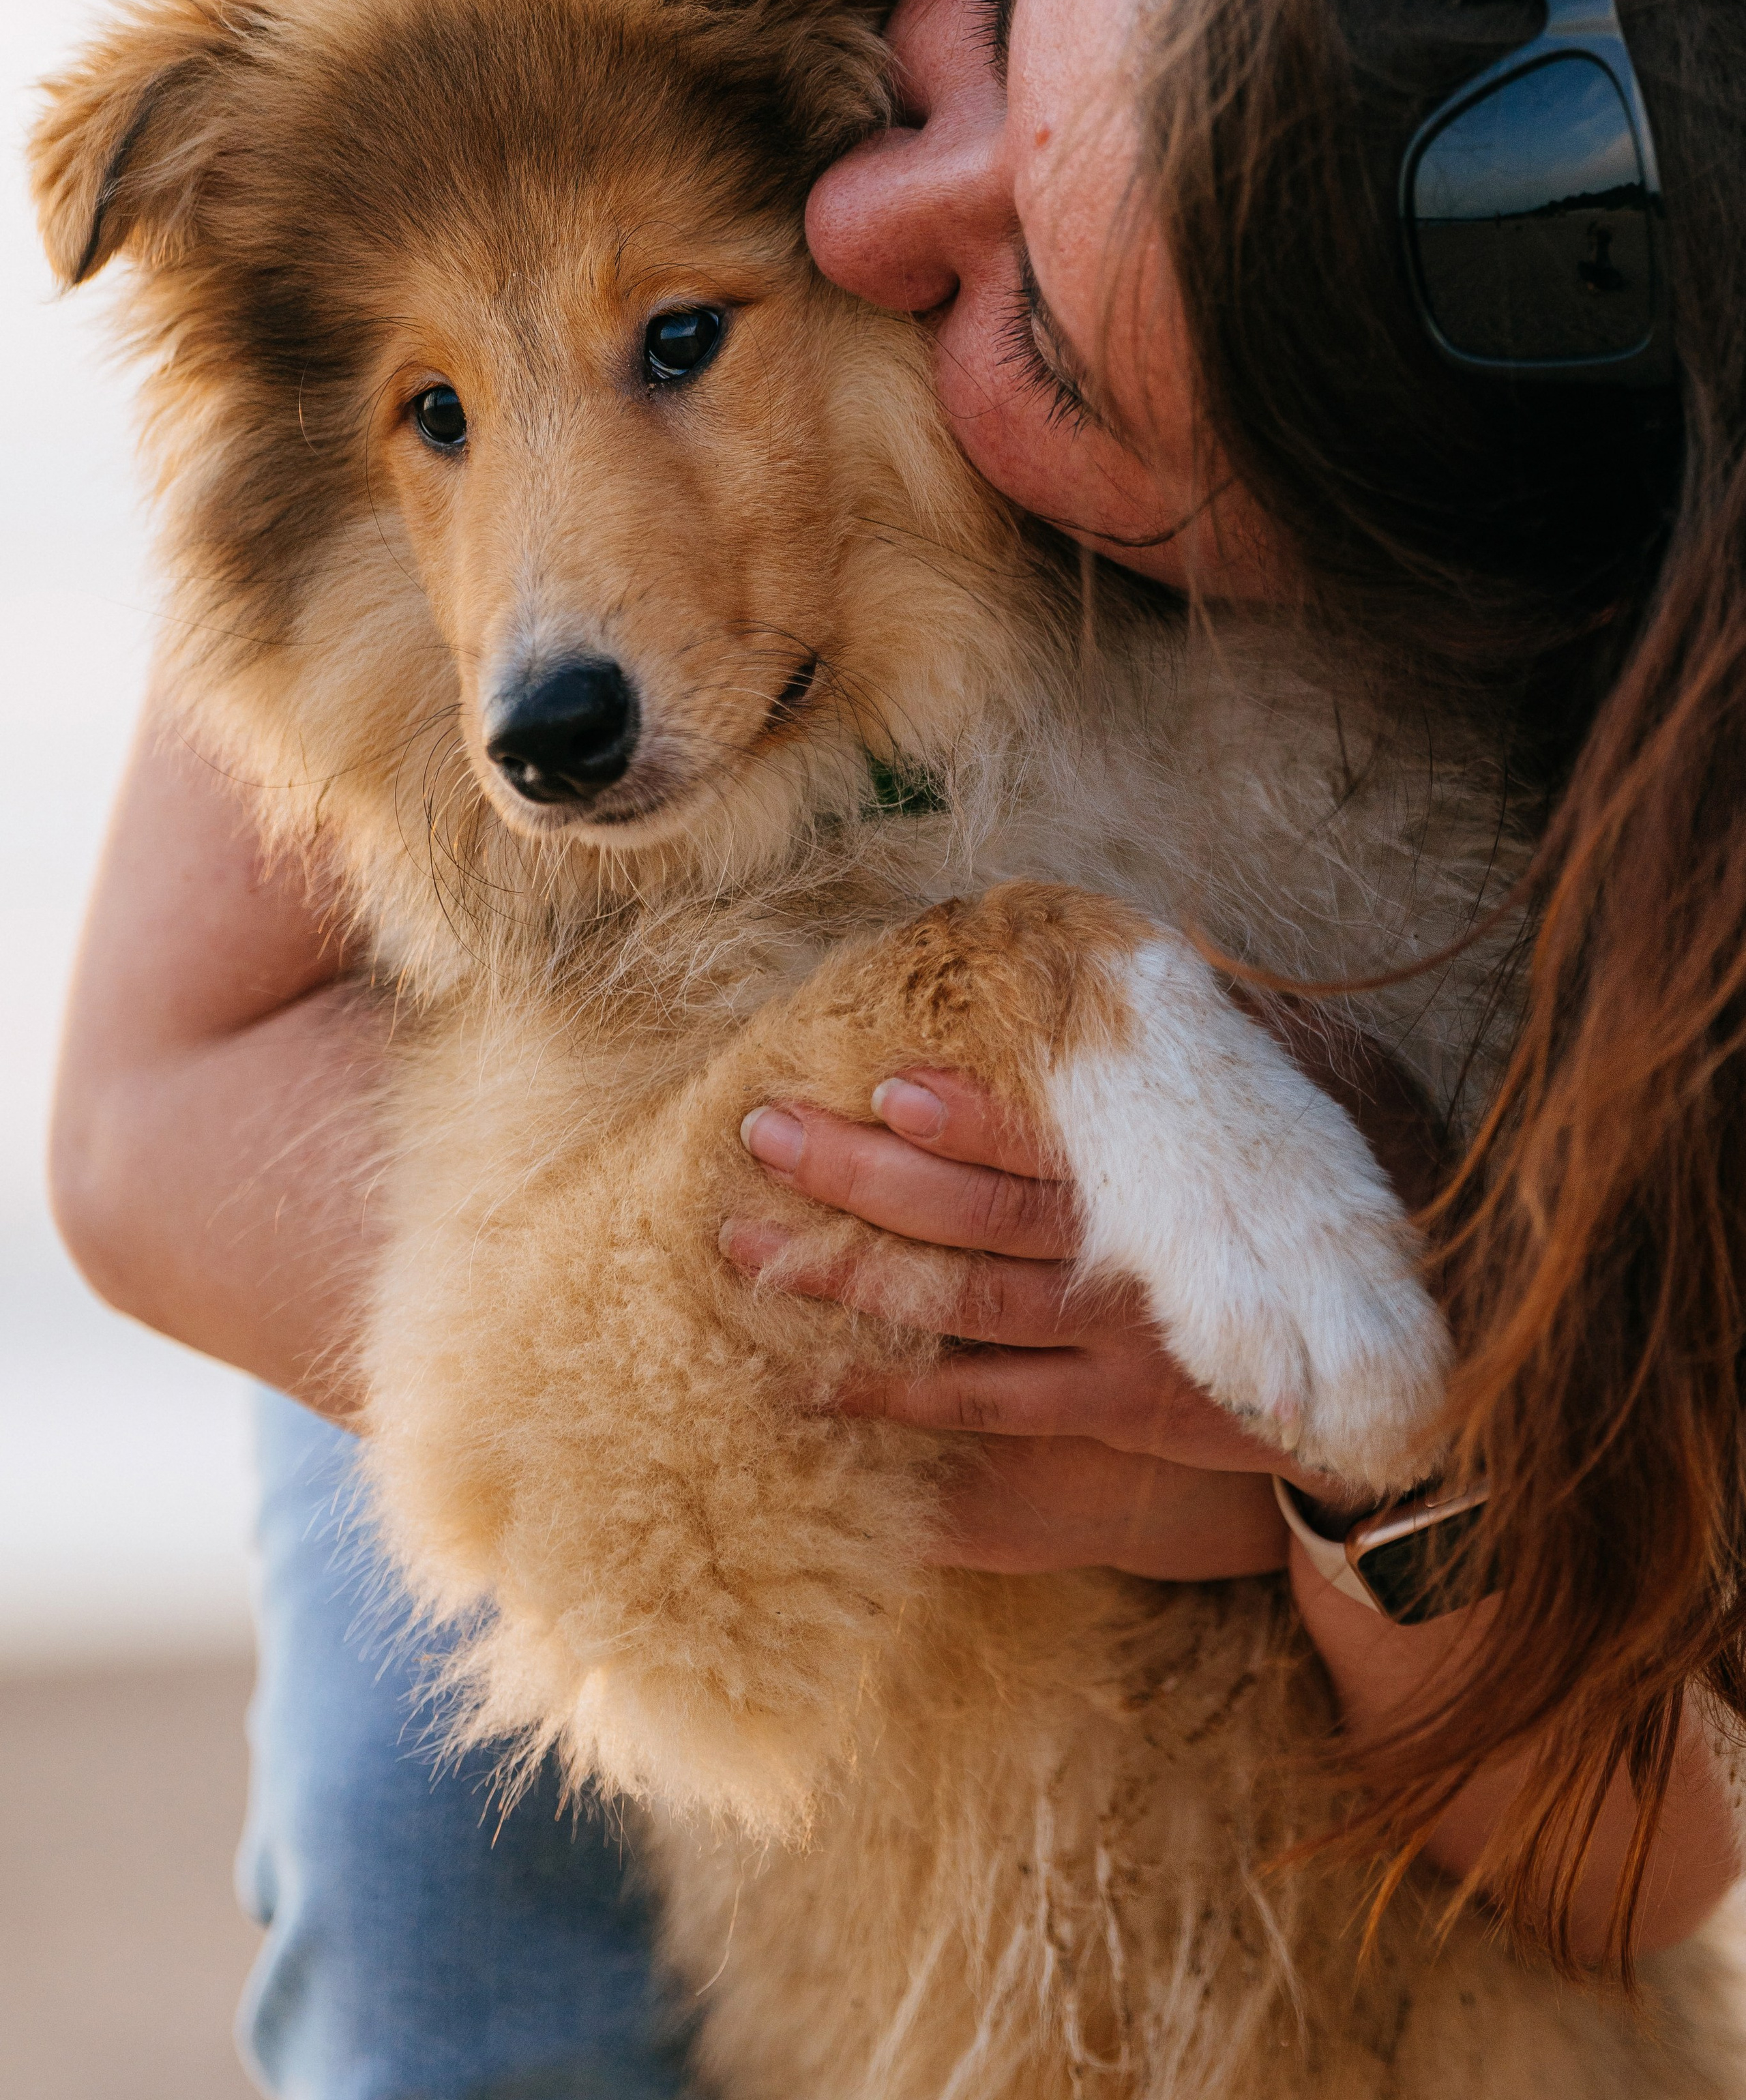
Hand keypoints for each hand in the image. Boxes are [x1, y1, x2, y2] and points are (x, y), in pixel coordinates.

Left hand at [724, 1064, 1346, 1577]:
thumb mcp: (1314, 1109)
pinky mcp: (1104, 1418)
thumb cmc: (1346, 1218)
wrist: (1408, 1384)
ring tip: (745, 1247)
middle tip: (763, 1132)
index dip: (968, 1119)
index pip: (1052, 1147)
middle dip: (861, 1177)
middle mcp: (1129, 1273)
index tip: (885, 1080)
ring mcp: (1112, 1354)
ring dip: (846, 1280)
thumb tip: (1151, 952)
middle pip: (975, 1225)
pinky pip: (982, 1410)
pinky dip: (892, 1396)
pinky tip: (807, 1380)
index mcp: (1170, 1190)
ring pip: (958, 1315)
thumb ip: (1231, 1042)